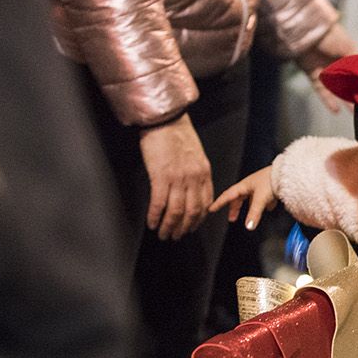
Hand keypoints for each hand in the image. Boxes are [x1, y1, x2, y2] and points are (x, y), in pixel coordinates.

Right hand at [139, 114, 212, 240]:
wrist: (165, 120)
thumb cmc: (177, 136)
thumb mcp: (196, 156)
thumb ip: (197, 174)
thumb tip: (191, 191)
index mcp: (204, 173)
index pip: (205, 203)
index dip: (198, 219)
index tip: (191, 228)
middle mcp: (194, 178)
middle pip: (192, 211)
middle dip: (183, 228)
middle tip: (175, 237)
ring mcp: (178, 178)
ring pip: (176, 212)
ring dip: (169, 227)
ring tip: (163, 234)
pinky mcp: (161, 176)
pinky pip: (159, 203)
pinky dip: (155, 216)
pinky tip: (152, 223)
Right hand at [211, 167, 277, 229]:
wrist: (286, 173)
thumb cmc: (271, 180)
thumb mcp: (260, 199)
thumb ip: (254, 214)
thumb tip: (248, 226)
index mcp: (244, 185)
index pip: (228, 195)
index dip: (219, 203)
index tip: (211, 208)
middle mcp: (250, 185)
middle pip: (239, 198)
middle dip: (235, 208)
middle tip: (232, 218)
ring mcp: (260, 186)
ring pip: (251, 198)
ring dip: (249, 208)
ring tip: (250, 217)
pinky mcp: (269, 187)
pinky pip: (263, 198)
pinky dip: (263, 204)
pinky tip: (269, 208)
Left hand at [298, 24, 356, 113]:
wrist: (308, 31)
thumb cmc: (331, 35)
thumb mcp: (350, 48)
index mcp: (349, 56)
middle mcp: (338, 64)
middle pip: (348, 82)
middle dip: (356, 94)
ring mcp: (325, 71)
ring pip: (336, 90)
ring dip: (344, 100)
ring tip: (354, 113)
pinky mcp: (313, 76)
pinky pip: (322, 92)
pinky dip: (328, 101)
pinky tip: (336, 111)